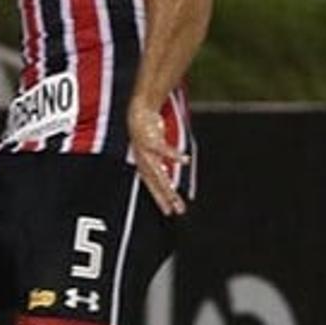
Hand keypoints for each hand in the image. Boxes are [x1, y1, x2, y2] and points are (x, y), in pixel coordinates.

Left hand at [127, 100, 187, 216]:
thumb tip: (166, 173)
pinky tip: (185, 161)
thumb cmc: (147, 132)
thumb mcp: (152, 150)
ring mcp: (146, 152)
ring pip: (158, 172)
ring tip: (175, 194)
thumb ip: (159, 162)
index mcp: (144, 164)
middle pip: (156, 183)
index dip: (159, 199)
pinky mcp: (152, 140)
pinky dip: (174, 155)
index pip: (152, 186)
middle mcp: (144, 161)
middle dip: (166, 197)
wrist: (140, 112)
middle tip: (177, 209)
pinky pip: (165, 149)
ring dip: (166, 183)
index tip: (168, 212)